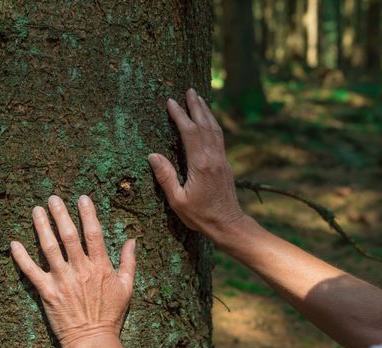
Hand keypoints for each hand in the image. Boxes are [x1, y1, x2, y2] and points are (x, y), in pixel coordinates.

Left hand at [10, 195, 135, 347]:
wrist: (92, 341)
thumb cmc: (111, 316)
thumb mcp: (127, 288)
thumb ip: (128, 263)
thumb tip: (132, 241)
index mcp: (100, 267)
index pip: (93, 233)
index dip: (87, 214)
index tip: (82, 198)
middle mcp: (80, 269)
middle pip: (68, 235)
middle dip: (60, 214)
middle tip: (53, 198)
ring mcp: (62, 280)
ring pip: (49, 248)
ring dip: (42, 227)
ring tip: (36, 210)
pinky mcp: (47, 292)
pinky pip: (31, 271)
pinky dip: (21, 257)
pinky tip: (14, 243)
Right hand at [148, 88, 243, 240]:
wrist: (228, 224)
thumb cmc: (200, 216)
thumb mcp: (178, 200)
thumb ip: (166, 177)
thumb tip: (152, 155)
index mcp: (200, 164)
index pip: (189, 132)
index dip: (180, 115)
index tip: (170, 102)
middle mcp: (213, 157)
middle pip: (204, 125)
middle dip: (196, 106)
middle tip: (189, 90)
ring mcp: (221, 159)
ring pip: (214, 129)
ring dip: (206, 112)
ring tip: (199, 98)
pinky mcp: (225, 164)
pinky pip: (219, 137)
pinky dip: (213, 124)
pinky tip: (209, 121)